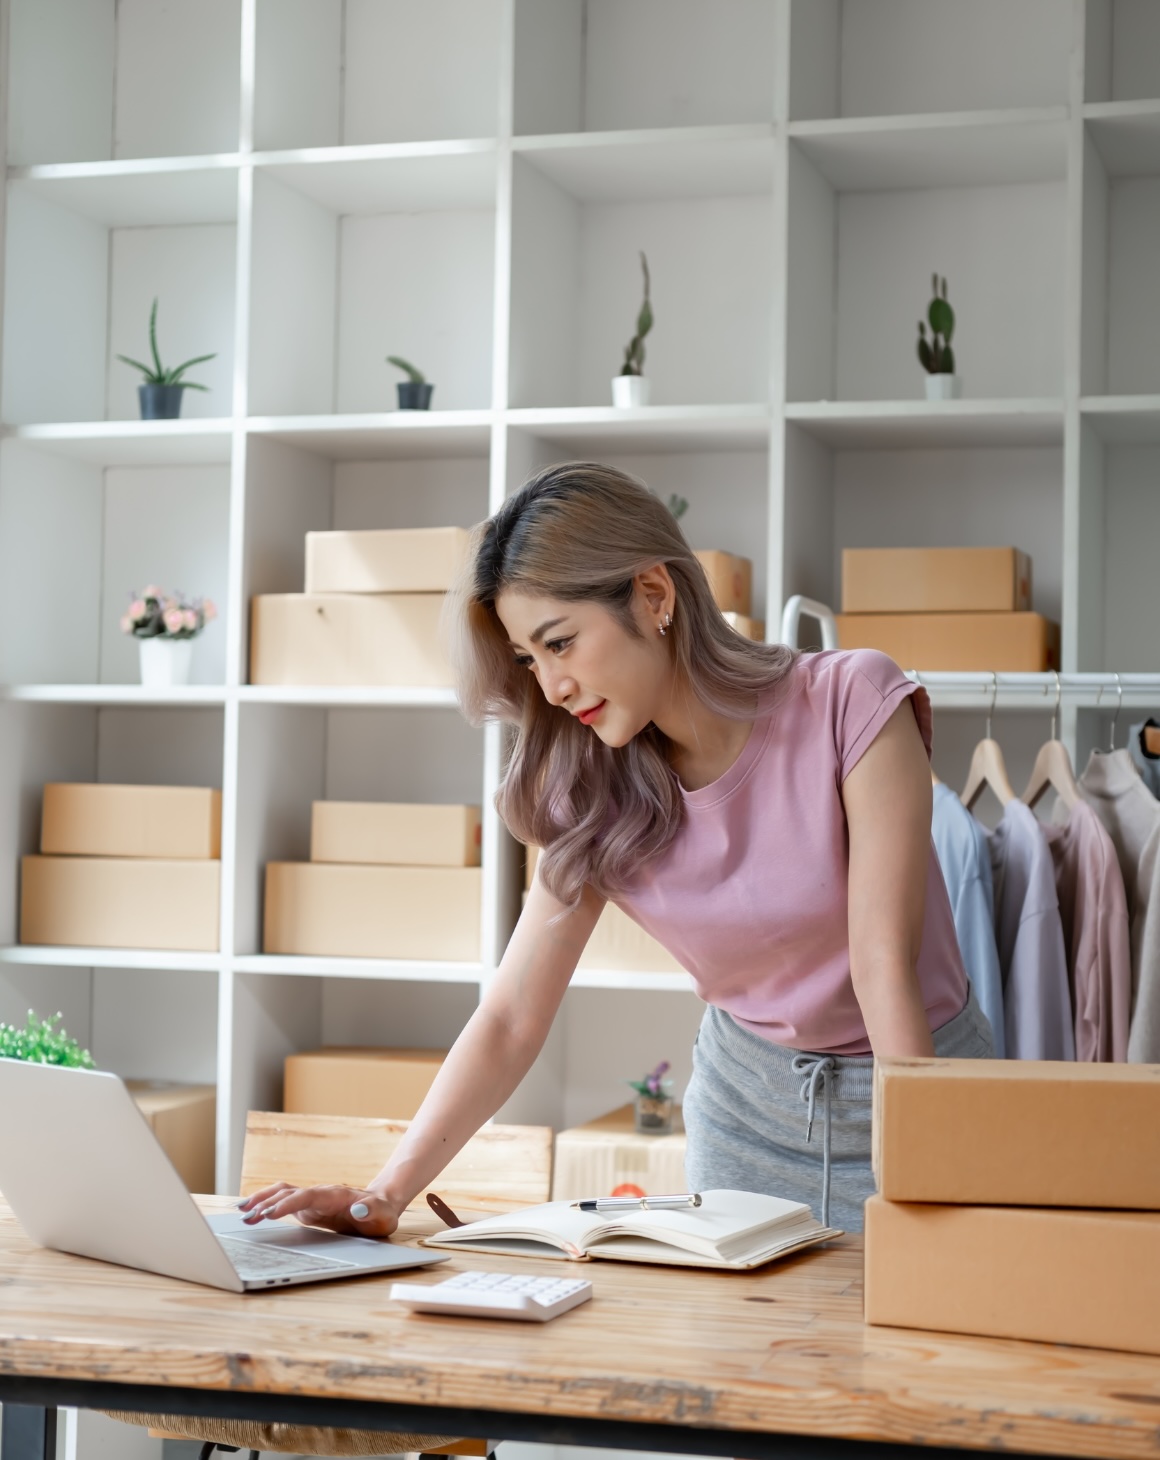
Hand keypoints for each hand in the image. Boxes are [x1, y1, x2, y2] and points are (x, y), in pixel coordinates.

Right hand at [236, 1182, 400, 1238]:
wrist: (381, 1205)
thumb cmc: (382, 1213)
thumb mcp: (383, 1216)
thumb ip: (372, 1211)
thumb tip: (357, 1208)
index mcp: (335, 1195)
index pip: (307, 1196)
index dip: (287, 1204)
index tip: (268, 1214)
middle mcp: (320, 1193)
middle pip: (288, 1192)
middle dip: (266, 1203)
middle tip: (245, 1217)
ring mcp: (312, 1199)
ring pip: (282, 1193)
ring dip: (262, 1200)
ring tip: (240, 1212)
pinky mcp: (308, 1207)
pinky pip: (282, 1201)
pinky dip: (265, 1203)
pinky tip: (251, 1211)